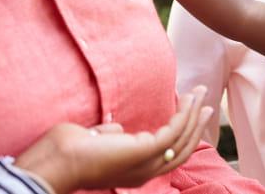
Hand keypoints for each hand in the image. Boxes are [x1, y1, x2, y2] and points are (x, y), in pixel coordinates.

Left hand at [13, 86, 212, 193]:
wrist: (57, 161)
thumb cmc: (67, 151)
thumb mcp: (95, 141)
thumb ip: (110, 136)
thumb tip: (119, 129)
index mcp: (134, 171)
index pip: (168, 156)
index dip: (182, 135)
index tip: (191, 113)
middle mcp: (144, 171)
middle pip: (182, 150)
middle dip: (196, 125)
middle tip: (207, 103)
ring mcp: (146, 163)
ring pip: (183, 141)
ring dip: (194, 115)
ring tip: (201, 93)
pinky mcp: (146, 151)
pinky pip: (175, 132)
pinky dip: (185, 115)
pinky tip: (188, 99)